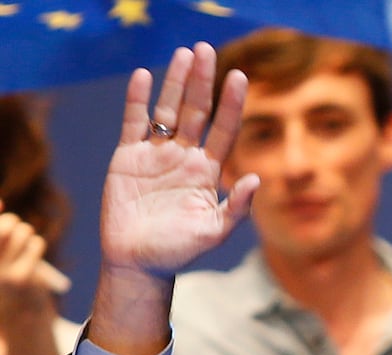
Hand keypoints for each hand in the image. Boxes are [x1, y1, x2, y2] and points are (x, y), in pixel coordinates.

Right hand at [0, 202, 69, 318]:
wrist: (12, 314)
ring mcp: (1, 271)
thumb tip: (1, 202)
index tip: (2, 204)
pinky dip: (35, 244)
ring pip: (22, 231)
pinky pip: (35, 243)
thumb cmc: (0, 274)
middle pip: (5, 225)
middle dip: (11, 222)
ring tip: (22, 242)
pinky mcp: (22, 277)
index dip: (0, 217)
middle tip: (13, 227)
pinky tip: (31, 252)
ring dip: (25, 232)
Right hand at [101, 42, 256, 278]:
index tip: (239, 76)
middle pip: (196, 111)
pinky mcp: (128, 157)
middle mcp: (184, 157)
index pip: (224, 130)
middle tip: (206, 48)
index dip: (231, 104)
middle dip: (202, 81)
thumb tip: (256, 179)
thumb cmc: (180, 251)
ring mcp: (156, 154)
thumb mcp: (214, 232)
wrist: (138, 262)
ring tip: (183, 53)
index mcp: (208, 171)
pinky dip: (137, 99)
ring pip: (166, 109)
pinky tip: (143, 76)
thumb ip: (236, 208)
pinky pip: (133, 122)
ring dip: (174, 82)